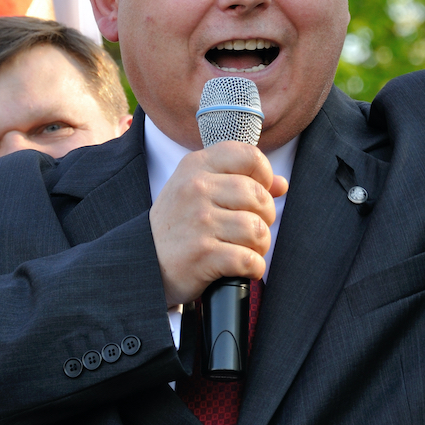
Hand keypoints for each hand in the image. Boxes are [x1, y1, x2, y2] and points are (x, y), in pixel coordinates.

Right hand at [149, 141, 287, 305]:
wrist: (143, 262)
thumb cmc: (179, 224)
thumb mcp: (198, 190)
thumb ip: (240, 180)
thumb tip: (282, 184)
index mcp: (196, 166)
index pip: (249, 156)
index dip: (264, 175)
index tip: (259, 191)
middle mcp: (196, 189)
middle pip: (259, 196)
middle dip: (265, 217)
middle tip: (251, 228)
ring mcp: (199, 222)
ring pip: (257, 230)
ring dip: (259, 245)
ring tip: (245, 248)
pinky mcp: (202, 254)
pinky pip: (249, 260)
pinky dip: (253, 268)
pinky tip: (241, 267)